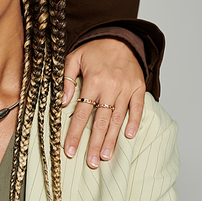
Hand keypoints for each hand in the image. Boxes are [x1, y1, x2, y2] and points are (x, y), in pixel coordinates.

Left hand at [62, 39, 144, 168]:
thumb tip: (62, 102)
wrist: (121, 37)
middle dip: (94, 143)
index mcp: (93, 80)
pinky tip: (128, 136)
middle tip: (90, 162)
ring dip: (112, 139)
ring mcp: (127, 88)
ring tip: (105, 156)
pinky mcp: (139, 88)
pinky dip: (134, 122)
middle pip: (101, 120)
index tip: (70, 150)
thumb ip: (66, 79)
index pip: (82, 112)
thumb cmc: (95, 50)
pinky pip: (137, 108)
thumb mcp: (74, 57)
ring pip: (118, 118)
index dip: (76, 133)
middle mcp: (111, 86)